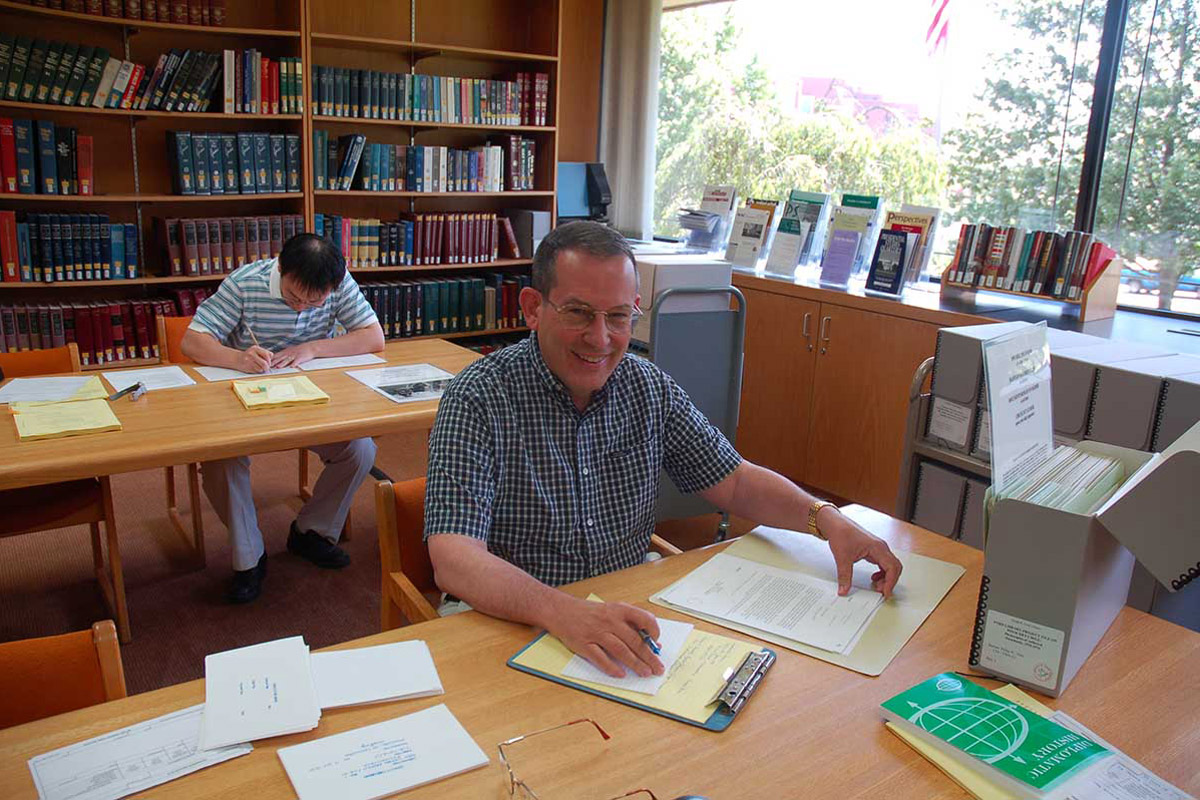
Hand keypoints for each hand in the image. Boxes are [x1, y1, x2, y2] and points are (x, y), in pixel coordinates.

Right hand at [238, 345, 273, 373]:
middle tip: (266, 368)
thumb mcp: (257, 351)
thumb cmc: (250, 356)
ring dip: (262, 369)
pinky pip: (256, 371)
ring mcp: (248, 361)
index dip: (269, 360)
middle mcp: (251, 354)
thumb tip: (272, 361)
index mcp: (255, 348)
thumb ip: (265, 354)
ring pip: (261, 368)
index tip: (268, 362)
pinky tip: (254, 368)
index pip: (267, 355)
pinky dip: (258, 371)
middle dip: (267, 367)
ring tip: (259, 367)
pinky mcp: (247, 367)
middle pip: (265, 363)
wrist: (237, 359)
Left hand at [271, 342, 317, 367]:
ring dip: (282, 363)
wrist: (310, 347)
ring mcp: (295, 355)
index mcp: (286, 352)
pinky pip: (297, 361)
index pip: (276, 355)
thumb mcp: (290, 351)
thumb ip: (283, 355)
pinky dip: (294, 364)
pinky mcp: (301, 357)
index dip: (271, 359)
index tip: (265, 363)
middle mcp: (289, 353)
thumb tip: (275, 360)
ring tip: (278, 367)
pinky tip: (292, 367)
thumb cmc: (300, 350)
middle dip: (274, 362)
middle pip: (280, 358)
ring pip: (287, 360)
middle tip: (268, 366)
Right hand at [547, 599, 663, 678]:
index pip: (644, 619)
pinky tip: (621, 674)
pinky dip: (611, 667)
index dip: (654, 632)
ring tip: (645, 673)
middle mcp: (609, 620)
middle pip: (634, 640)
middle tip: (658, 668)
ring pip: (620, 650)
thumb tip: (653, 644)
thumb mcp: (613, 612)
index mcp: (620, 610)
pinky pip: (600, 658)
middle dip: (648, 656)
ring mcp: (596, 632)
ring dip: (634, 663)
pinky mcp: (584, 644)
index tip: (657, 644)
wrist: (562, 611)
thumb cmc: (592, 613)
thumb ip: (633, 625)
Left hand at [819, 508, 902, 598]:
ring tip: (876, 586)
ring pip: (891, 566)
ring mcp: (878, 548)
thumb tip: (844, 590)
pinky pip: (884, 563)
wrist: (835, 523)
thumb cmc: (841, 533)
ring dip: (887, 577)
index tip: (885, 593)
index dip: (890, 582)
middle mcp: (881, 547)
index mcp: (878, 548)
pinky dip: (882, 573)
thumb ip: (844, 576)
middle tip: (881, 592)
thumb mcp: (842, 558)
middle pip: (895, 567)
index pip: (892, 568)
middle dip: (890, 581)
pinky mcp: (874, 550)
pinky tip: (874, 577)